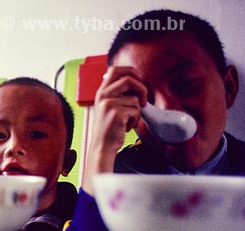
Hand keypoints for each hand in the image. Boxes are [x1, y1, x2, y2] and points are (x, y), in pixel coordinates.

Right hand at [82, 66, 147, 193]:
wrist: (102, 146)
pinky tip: (126, 127)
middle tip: (143, 100)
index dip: (130, 71)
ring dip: (137, 111)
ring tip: (128, 121)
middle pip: (128, 78)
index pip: (115, 69)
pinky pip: (136, 111)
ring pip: (135, 99)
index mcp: (101, 92)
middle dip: (141, 87)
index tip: (138, 80)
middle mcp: (103, 95)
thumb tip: (136, 82)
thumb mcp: (108, 107)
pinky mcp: (116, 113)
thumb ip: (117, 94)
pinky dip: (135, 120)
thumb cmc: (109, 128)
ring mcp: (108, 103)